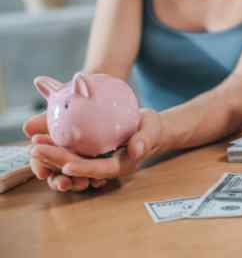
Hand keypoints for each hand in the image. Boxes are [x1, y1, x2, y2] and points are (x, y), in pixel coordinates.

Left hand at [23, 109, 162, 191]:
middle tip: (37, 149)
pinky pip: (70, 153)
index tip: (66, 166)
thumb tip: (137, 150)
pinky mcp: (89, 153)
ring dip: (52, 156)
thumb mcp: (152, 128)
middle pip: (80, 167)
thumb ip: (146, 139)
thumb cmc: (151, 127)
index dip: (83, 169)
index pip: (100, 169)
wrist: (148, 127)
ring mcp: (95, 160)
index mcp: (121, 165)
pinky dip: (56, 148)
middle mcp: (105, 166)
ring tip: (34, 145)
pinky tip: (41, 139)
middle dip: (57, 160)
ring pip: (71, 162)